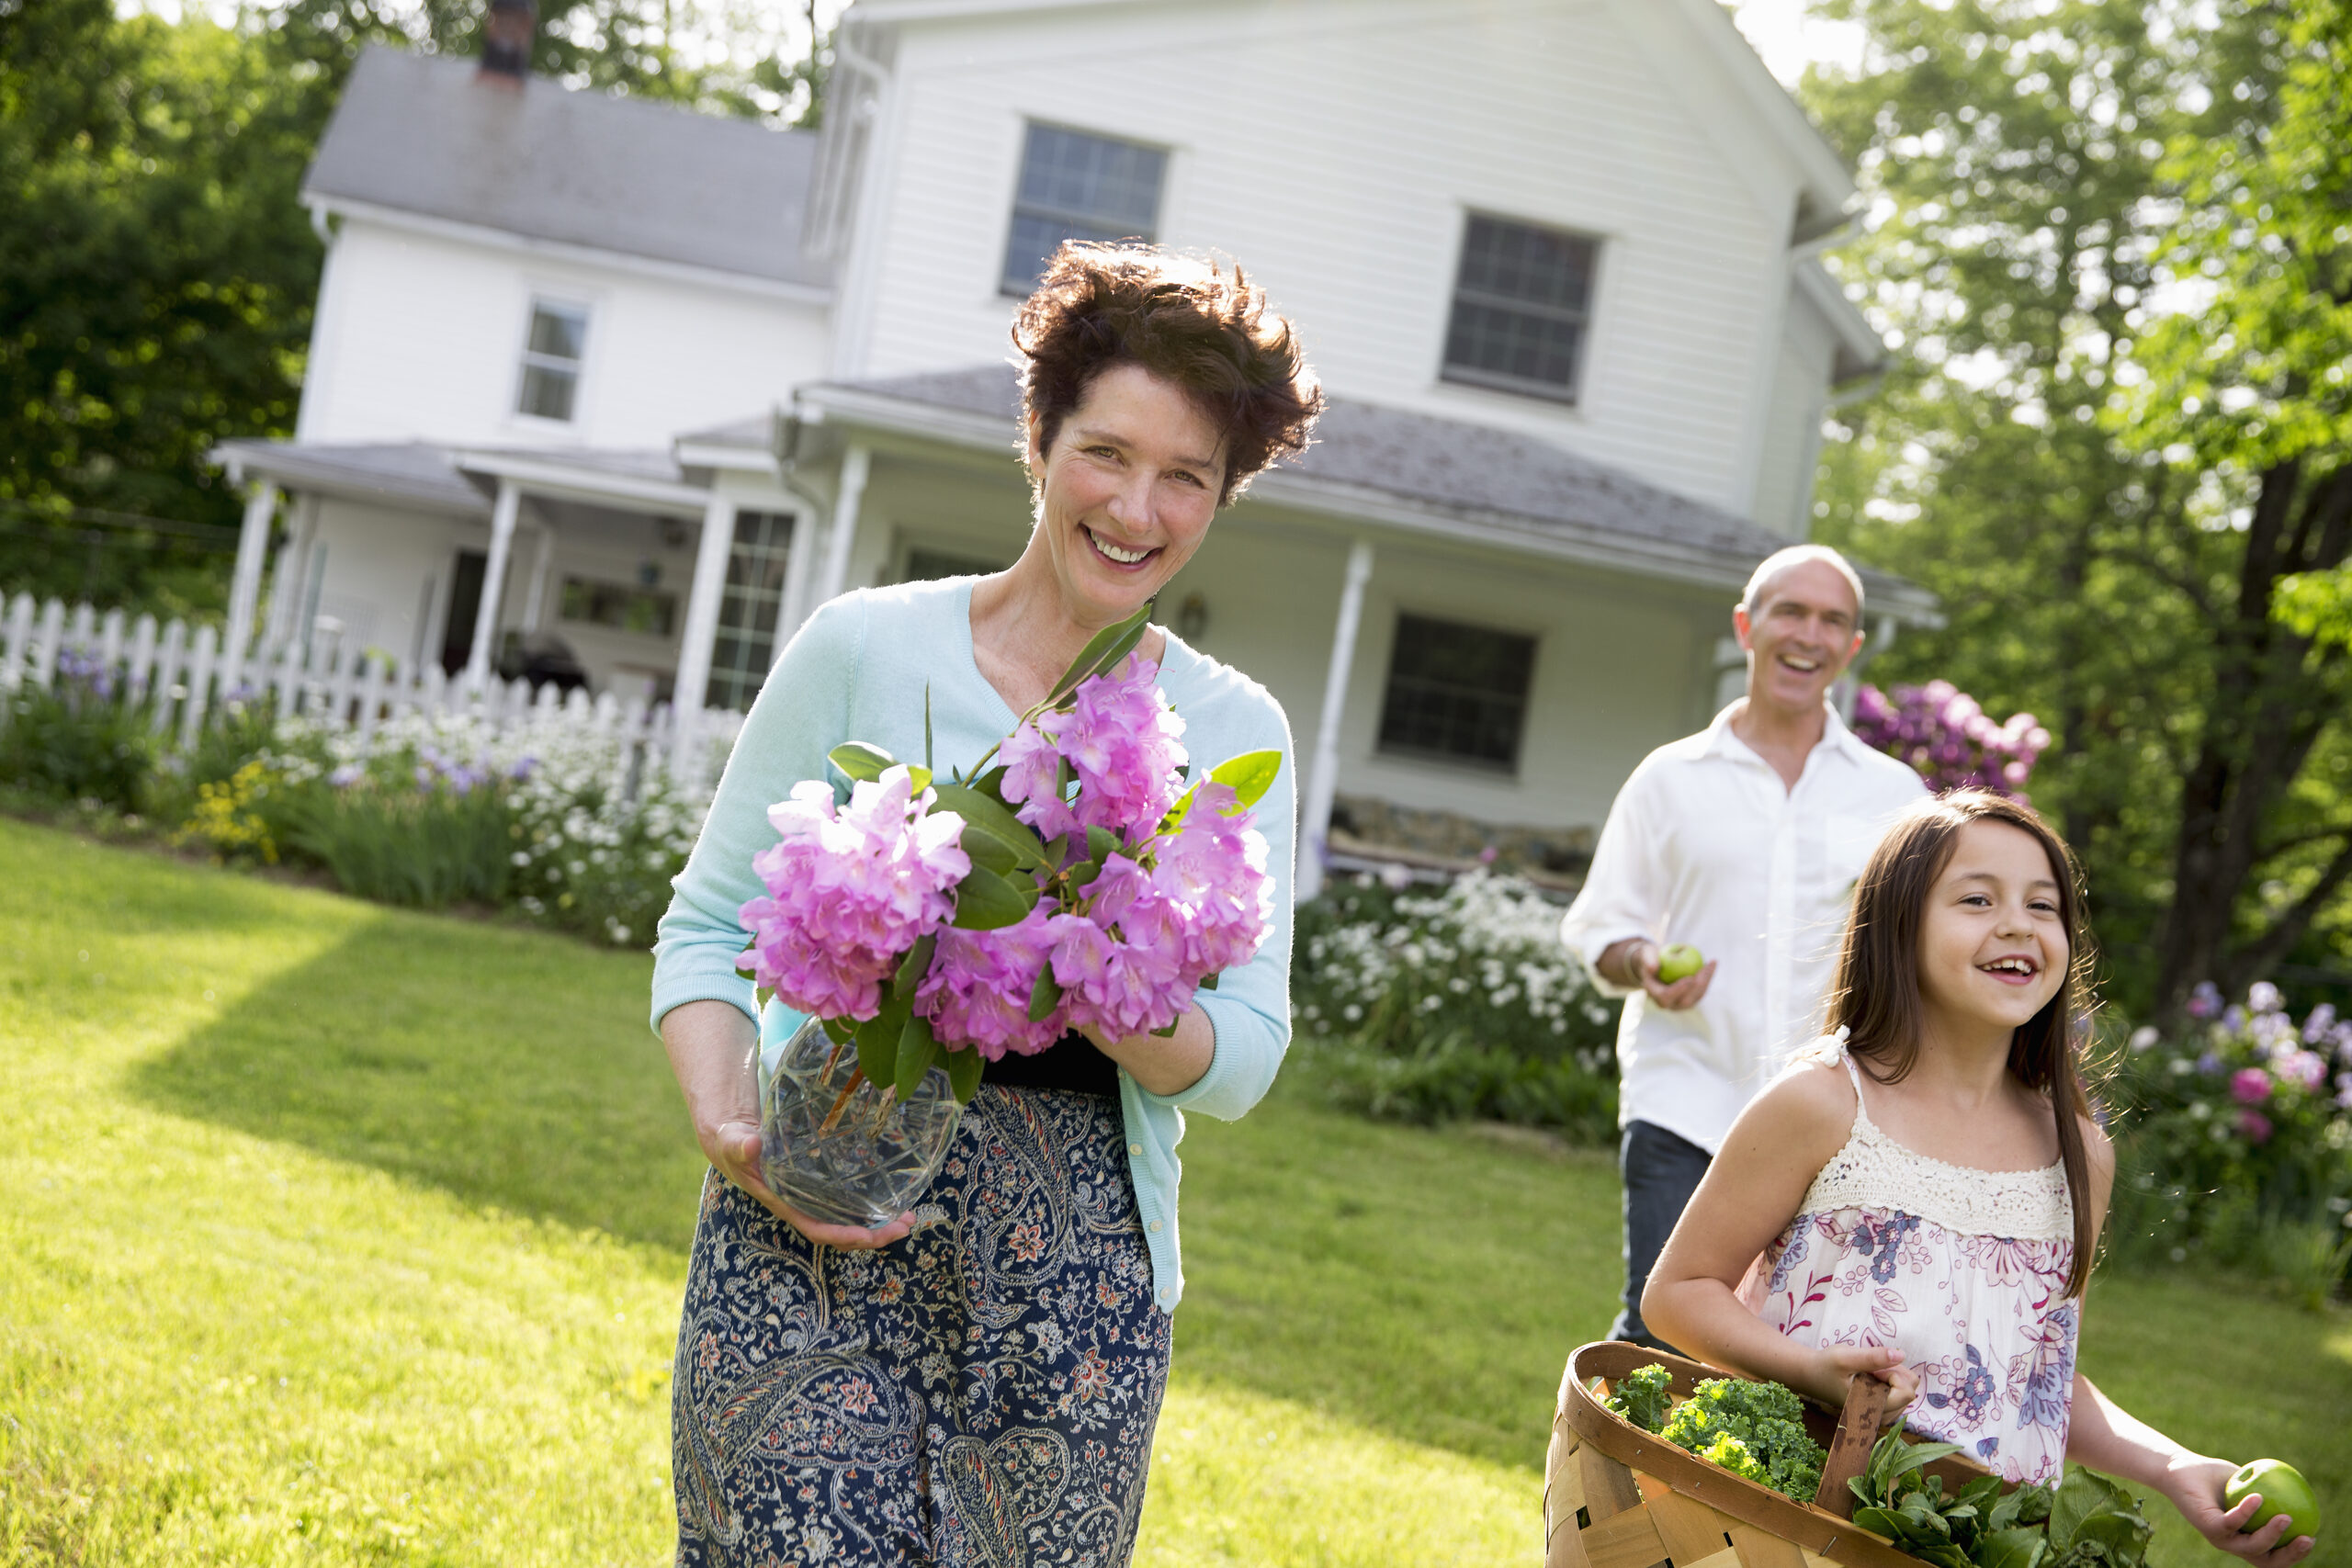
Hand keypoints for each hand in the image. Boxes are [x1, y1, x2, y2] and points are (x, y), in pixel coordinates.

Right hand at [703, 1116, 916, 1251]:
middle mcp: (802, 1206)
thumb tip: (751, 1144)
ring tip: (910, 1217)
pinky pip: (850, 1201)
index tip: (868, 1235)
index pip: (815, 1227)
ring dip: (880, 1222)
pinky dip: (873, 1204)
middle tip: (906, 1225)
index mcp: (783, 1203)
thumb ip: (739, 1145)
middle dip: (874, 1234)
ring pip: (850, 1218)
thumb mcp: (733, 1142)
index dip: (842, 1235)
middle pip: (841, 1230)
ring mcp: (814, 1197)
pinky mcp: (822, 1185)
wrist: (736, 1138)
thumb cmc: (733, 1143)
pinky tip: (895, 1197)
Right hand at [1634, 943, 1716, 1012]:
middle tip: (1705, 968)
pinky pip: (1702, 990)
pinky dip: (1708, 977)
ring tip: (1711, 962)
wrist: (1655, 965)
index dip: (1678, 989)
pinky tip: (1712, 963)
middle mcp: (1669, 1004)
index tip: (1690, 978)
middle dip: (1698, 986)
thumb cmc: (1650, 957)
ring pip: (1697, 996)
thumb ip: (1648, 959)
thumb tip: (1654, 967)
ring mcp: (1681, 1004)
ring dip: (1706, 979)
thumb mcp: (1646, 954)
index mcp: (1655, 995)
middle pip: (1686, 1000)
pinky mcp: (1691, 998)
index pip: (1666, 996)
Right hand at [1813, 1344, 1918, 1422]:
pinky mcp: (1882, 1409)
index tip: (1873, 1368)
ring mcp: (1882, 1414)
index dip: (1893, 1374)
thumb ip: (1873, 1357)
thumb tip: (1901, 1355)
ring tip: (1870, 1372)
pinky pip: (1901, 1393)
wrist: (1812, 1375)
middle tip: (1870, 1368)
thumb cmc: (1826, 1366)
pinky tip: (1874, 1378)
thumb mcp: (1846, 1357)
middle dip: (1895, 1373)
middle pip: (1910, 1391)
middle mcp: (1879, 1416)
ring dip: (1894, 1376)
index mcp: (1871, 1408)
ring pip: (1908, 1391)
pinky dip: (1892, 1381)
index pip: (1905, 1393)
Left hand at [2168, 1457, 2315, 1567]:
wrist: (2180, 1468)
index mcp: (2245, 1537)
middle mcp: (2233, 1543)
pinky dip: (2246, 1512)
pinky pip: (2231, 1522)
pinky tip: (2258, 1497)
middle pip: (2266, 1561)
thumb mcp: (2247, 1484)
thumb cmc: (2214, 1477)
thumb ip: (2269, 1490)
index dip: (2293, 1554)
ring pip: (2251, 1547)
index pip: (2273, 1556)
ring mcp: (2220, 1537)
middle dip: (2290, 1555)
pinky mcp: (2207, 1525)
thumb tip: (2298, 1492)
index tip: (2311, 1538)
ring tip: (2286, 1517)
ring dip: (2272, 1535)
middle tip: (2307, 1538)